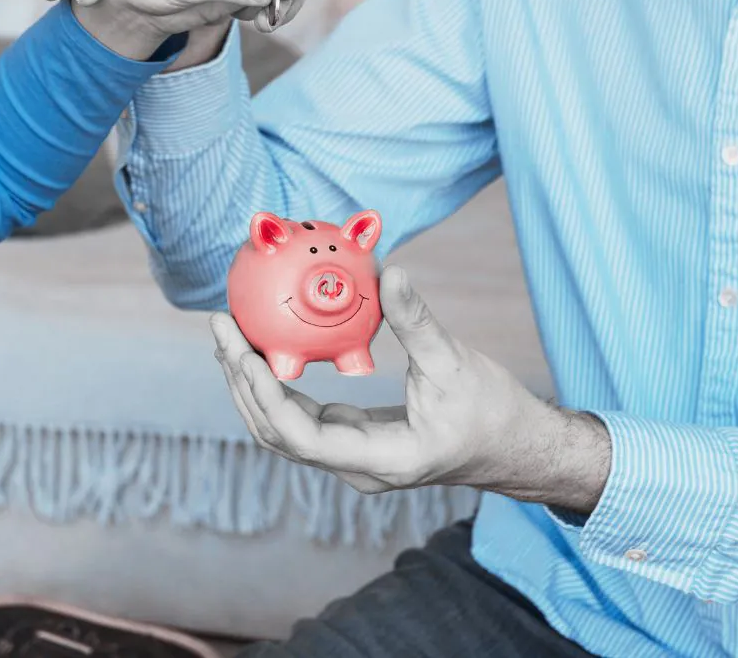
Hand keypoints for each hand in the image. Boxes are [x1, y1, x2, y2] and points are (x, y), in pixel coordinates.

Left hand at [210, 265, 611, 513]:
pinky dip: (276, 384)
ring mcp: (351, 458)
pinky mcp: (352, 441)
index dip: (264, 395)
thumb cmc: (492, 411)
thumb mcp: (455, 363)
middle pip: (277, 433)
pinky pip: (300, 417)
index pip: (301, 437)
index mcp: (381, 458)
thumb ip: (417, 321)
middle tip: (221, 326)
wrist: (516, 448)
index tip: (242, 351)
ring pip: (282, 429)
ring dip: (251, 383)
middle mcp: (356, 467)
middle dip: (242, 380)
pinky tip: (263, 346)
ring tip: (229, 333)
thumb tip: (389, 269)